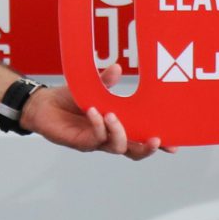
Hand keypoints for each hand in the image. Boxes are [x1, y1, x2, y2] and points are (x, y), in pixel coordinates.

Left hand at [23, 70, 168, 159]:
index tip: (175, 145)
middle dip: (147, 147)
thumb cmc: (69, 99)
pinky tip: (95, 112)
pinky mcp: (80, 143)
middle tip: (155, 139)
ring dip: (119, 132)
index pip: (142, 138)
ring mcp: (96, 142)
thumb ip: (106, 81)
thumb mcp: (92, 87)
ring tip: (113, 115)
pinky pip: (94, 138)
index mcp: (119, 126)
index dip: (159, 144)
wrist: (43, 105)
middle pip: (134, 152)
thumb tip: (118, 67)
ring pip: (116, 147)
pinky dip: (98, 125)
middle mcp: (110, 138)